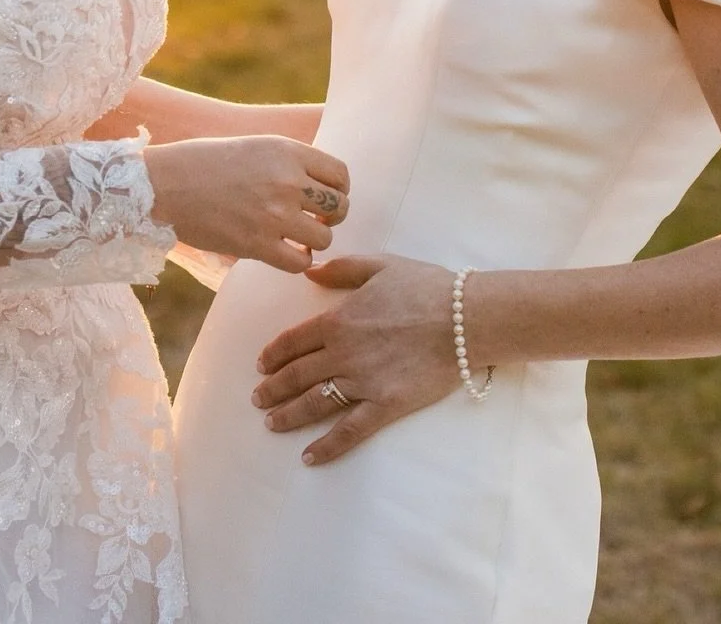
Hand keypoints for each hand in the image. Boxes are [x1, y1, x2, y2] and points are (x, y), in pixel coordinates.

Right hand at [144, 137, 349, 273]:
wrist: (166, 185)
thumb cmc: (206, 161)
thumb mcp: (256, 146)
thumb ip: (290, 162)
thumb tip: (322, 184)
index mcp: (288, 151)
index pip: (340, 175)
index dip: (339, 189)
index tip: (326, 196)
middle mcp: (287, 181)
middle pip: (339, 207)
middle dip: (332, 216)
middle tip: (315, 218)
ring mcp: (274, 215)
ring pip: (324, 237)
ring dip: (314, 239)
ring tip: (297, 235)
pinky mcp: (258, 245)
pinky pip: (300, 262)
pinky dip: (299, 261)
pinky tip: (286, 252)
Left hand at [250, 255, 459, 462]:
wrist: (464, 318)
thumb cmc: (424, 287)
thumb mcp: (379, 265)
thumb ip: (341, 270)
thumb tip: (309, 272)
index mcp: (338, 320)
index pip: (294, 341)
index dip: (273, 354)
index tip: (261, 365)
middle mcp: (342, 354)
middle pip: (297, 375)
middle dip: (273, 388)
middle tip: (256, 399)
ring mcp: (362, 383)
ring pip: (315, 404)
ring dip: (289, 415)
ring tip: (271, 424)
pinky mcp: (385, 406)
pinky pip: (349, 431)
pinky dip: (326, 446)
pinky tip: (309, 457)